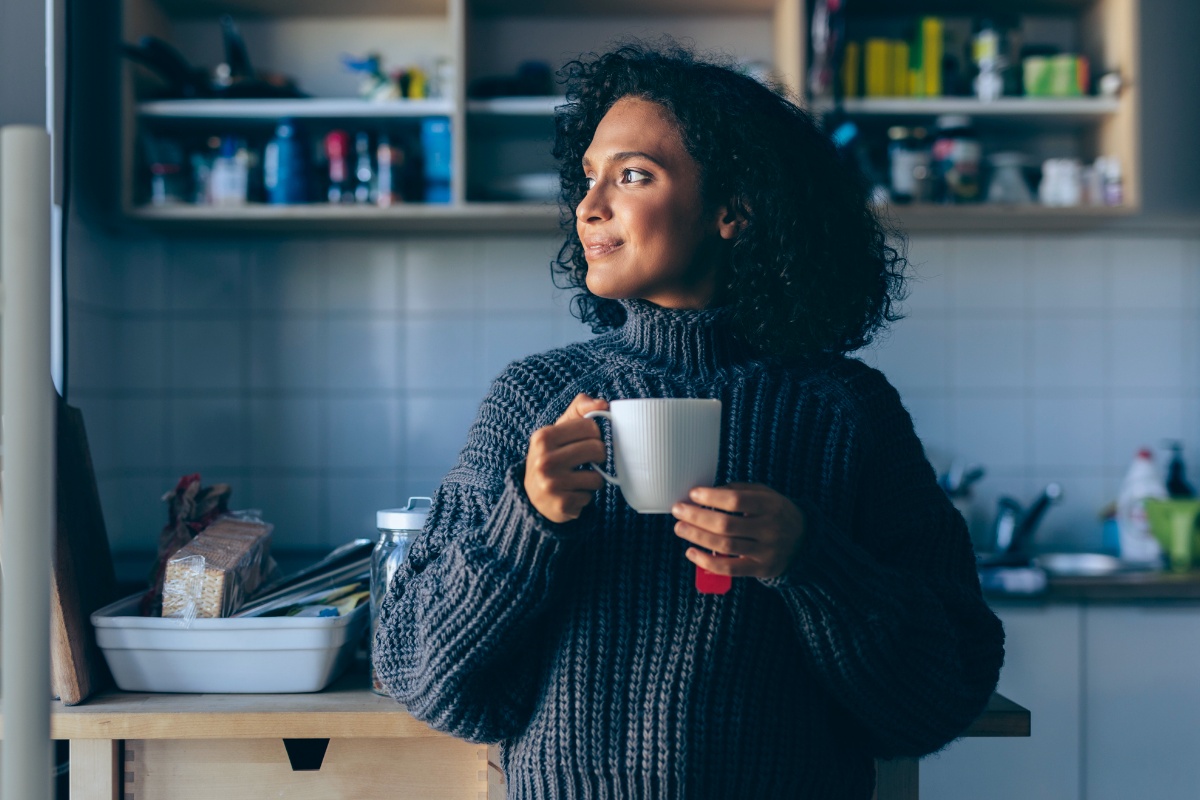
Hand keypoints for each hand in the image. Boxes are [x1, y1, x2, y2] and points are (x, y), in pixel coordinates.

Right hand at [524, 393, 608, 522]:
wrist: (531, 497)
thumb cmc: (552, 456)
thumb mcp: (558, 430)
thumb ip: (580, 409)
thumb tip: (603, 404)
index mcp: (543, 437)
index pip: (590, 426)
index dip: (595, 434)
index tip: (588, 441)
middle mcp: (544, 460)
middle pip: (597, 449)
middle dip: (599, 456)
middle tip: (590, 460)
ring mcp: (551, 483)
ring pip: (597, 477)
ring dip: (594, 479)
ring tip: (579, 478)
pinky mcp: (561, 504)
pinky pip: (590, 496)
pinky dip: (585, 495)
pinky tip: (572, 493)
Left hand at [671, 483, 805, 579]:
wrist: (805, 541)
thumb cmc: (776, 512)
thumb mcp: (765, 494)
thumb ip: (739, 491)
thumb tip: (706, 493)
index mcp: (771, 505)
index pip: (737, 501)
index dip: (712, 497)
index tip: (693, 494)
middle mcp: (770, 529)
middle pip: (726, 524)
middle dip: (697, 518)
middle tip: (678, 511)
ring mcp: (766, 551)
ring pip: (725, 546)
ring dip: (697, 537)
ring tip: (680, 528)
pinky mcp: (761, 569)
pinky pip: (730, 568)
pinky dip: (706, 562)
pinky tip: (691, 553)